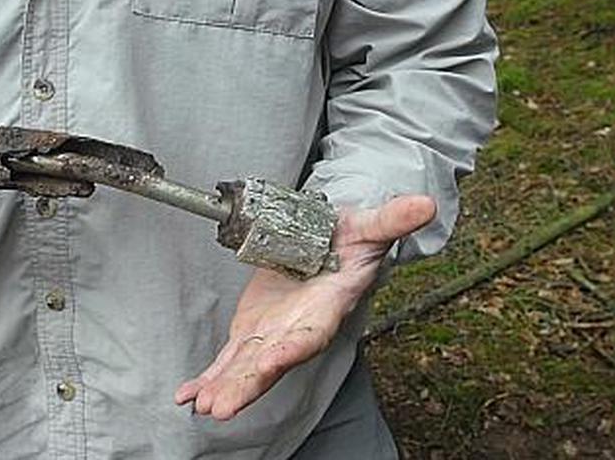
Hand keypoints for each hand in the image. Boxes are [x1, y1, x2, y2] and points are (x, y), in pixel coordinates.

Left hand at [174, 195, 436, 419]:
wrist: (330, 245)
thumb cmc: (352, 239)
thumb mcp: (370, 226)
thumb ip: (392, 220)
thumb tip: (425, 206)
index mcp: (324, 309)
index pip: (309, 334)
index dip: (291, 348)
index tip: (270, 361)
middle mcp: (297, 329)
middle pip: (270, 362)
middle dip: (246, 385)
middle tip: (221, 407)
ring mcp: (272, 333)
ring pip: (245, 366)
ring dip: (223, 386)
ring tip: (202, 405)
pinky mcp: (252, 330)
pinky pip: (229, 358)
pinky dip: (210, 377)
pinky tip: (189, 395)